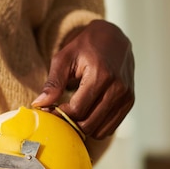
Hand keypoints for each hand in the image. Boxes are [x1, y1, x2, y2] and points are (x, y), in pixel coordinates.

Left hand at [32, 20, 134, 138]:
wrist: (113, 38)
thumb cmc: (84, 47)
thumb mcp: (63, 59)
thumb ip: (53, 83)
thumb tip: (39, 104)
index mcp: (101, 75)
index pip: (77, 110)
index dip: (60, 115)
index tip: (50, 110)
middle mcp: (118, 87)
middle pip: (89, 123)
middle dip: (70, 123)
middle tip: (59, 114)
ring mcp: (126, 96)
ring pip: (100, 130)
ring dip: (82, 127)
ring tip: (72, 113)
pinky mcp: (130, 101)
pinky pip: (110, 127)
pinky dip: (95, 126)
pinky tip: (85, 114)